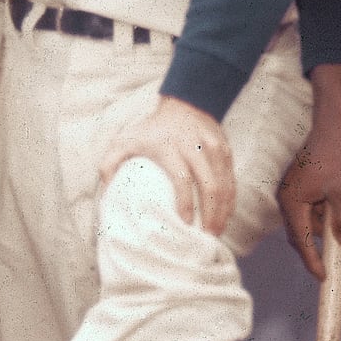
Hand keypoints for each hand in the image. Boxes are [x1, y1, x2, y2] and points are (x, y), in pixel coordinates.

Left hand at [100, 94, 234, 237]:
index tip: (186, 224)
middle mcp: (196, 148)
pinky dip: (229, 201)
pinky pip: (232, 181)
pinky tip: (224, 216)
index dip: (186, 204)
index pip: (183, 180)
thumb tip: (108, 188)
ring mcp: (214, 150)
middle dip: (211, 216)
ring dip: (223, 212)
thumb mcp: (126, 140)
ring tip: (216, 233)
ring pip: (225, 186)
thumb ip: (110, 163)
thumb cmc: (152, 128)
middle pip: (210, 187)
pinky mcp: (226, 152)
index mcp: (171, 148)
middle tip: (207, 238)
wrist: (185, 103)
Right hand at [275, 108, 340, 280]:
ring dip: (331, 222)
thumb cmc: (335, 156)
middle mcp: (287, 198)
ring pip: (311, 219)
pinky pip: (313, 206)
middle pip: (303, 232)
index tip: (322, 277)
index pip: (300, 240)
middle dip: (327, 239)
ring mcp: (292, 191)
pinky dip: (329, 210)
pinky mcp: (300, 185)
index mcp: (291, 202)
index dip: (312, 261)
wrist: (332, 128)